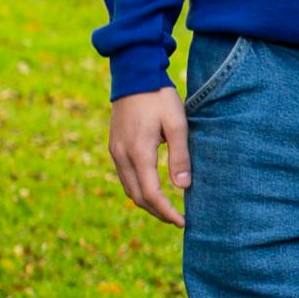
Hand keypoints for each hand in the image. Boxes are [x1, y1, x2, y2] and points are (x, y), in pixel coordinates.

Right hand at [106, 89, 190, 226]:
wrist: (134, 75)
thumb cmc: (159, 97)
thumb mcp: (177, 124)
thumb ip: (180, 155)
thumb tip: (183, 186)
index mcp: (138, 152)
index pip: (151, 193)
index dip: (166, 211)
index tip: (182, 221)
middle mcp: (122, 155)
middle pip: (136, 196)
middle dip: (157, 212)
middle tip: (177, 220)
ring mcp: (115, 151)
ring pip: (128, 188)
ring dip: (146, 202)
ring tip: (167, 210)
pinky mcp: (115, 146)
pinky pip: (124, 176)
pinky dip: (138, 189)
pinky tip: (152, 190)